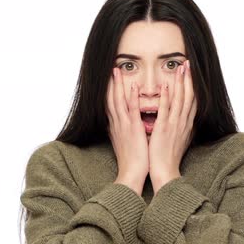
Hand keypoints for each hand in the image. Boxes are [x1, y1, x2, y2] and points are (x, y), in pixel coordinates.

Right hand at [106, 67, 148, 195]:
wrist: (132, 174)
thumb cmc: (133, 161)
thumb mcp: (127, 142)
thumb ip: (127, 131)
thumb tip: (130, 124)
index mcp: (117, 127)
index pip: (110, 105)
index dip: (110, 91)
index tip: (110, 79)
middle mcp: (117, 124)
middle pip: (111, 99)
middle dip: (111, 84)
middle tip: (111, 69)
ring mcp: (124, 126)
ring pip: (118, 100)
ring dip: (118, 85)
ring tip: (117, 70)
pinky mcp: (133, 129)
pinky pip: (131, 110)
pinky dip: (131, 97)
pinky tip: (133, 85)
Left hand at [148, 60, 196, 194]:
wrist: (165, 172)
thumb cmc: (168, 158)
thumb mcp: (177, 140)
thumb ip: (179, 127)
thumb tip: (180, 120)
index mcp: (186, 125)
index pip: (192, 101)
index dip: (192, 86)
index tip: (191, 73)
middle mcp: (183, 123)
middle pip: (189, 96)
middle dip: (189, 79)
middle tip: (188, 63)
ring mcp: (174, 125)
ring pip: (180, 99)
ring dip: (180, 82)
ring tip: (180, 67)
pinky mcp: (164, 129)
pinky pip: (166, 110)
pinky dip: (166, 96)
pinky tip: (165, 85)